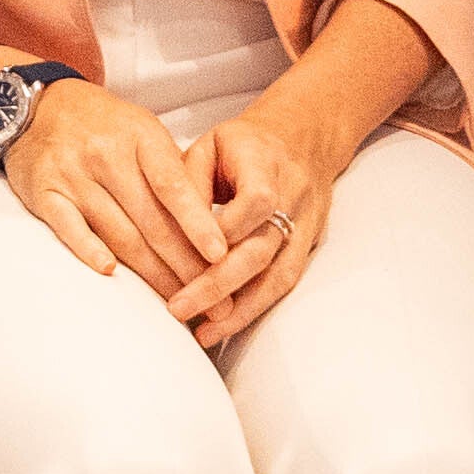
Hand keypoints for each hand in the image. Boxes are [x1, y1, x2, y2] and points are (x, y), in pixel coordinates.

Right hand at [0, 79, 228, 310]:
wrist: (39, 105)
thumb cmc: (103, 125)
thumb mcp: (143, 130)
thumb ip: (173, 170)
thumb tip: (212, 221)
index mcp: (140, 136)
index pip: (173, 185)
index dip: (197, 223)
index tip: (219, 255)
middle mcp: (107, 155)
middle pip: (151, 219)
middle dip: (185, 264)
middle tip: (213, 298)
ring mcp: (74, 174)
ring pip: (118, 232)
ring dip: (150, 272)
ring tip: (177, 301)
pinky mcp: (45, 193)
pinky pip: (69, 227)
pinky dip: (89, 250)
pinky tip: (109, 272)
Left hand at [164, 91, 353, 347]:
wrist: (303, 139)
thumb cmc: (242, 145)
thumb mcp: (209, 145)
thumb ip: (189, 183)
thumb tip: (167, 230)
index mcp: (266, 161)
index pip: (255, 201)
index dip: (226, 230)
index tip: (188, 255)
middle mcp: (293, 195)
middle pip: (262, 248)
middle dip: (219, 283)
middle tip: (179, 307)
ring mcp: (305, 224)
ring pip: (278, 273)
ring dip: (240, 308)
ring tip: (204, 333)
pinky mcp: (306, 246)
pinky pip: (285, 282)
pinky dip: (256, 308)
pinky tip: (227, 327)